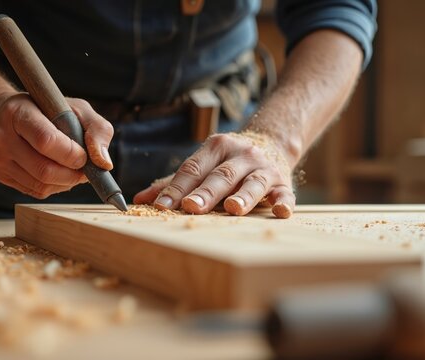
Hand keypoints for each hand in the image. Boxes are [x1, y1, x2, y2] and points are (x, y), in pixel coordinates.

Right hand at [0, 92, 113, 198]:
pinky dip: (55, 186)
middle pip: (45, 170)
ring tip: (73, 169)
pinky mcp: (1, 175)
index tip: (83, 154)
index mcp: (18, 113)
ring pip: (42, 185)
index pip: (46, 140)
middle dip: (73, 174)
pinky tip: (59, 173)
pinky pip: (36, 191)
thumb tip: (104, 163)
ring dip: (67, 182)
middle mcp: (2, 137)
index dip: (71, 153)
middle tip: (84, 167)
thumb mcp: (75, 107)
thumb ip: (97, 129)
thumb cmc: (45, 109)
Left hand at [133, 131, 295, 217]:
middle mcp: (241, 155)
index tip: (162, 206)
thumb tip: (140, 201)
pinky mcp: (283, 183)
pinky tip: (280, 212)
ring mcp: (264, 168)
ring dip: (243, 196)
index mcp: (217, 148)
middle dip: (206, 192)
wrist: (272, 143)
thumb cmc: (228, 162)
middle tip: (192, 206)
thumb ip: (174, 182)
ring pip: (252, 182)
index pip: (193, 168)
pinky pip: (285, 194)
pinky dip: (283, 203)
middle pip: (221, 175)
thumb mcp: (203, 164)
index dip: (177, 188)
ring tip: (232, 208)